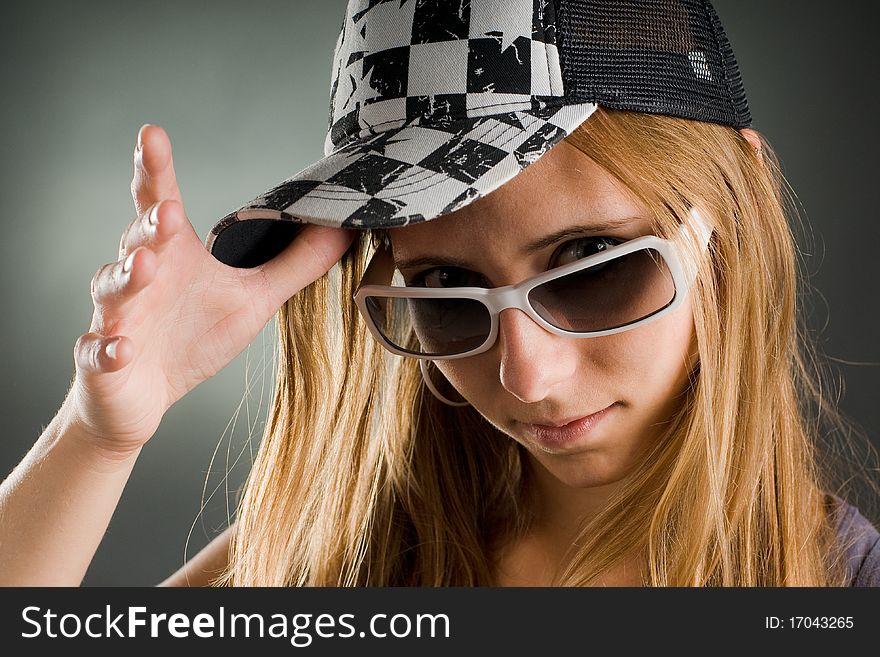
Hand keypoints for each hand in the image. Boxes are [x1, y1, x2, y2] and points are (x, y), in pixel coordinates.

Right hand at [67, 124, 353, 456]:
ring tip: (143, 266)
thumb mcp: (253, 299)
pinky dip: (109, 349)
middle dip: (148, 224)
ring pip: (112, 289)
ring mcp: (116, 317)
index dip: (154, 168)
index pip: (159, 202)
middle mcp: (138, 277)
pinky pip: (100, 352)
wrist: (143, 398)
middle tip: (167, 211)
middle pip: (135, 239)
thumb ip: (293, 264)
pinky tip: (122, 347)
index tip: (152, 133)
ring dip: (125, 277)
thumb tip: (340, 227)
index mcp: (172, 255)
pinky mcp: (103, 360)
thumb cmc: (193, 339)